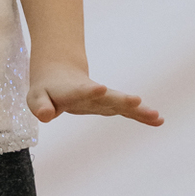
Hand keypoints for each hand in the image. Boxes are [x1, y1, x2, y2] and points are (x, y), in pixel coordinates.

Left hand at [27, 62, 162, 126]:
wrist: (60, 74)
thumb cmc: (47, 90)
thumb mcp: (36, 98)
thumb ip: (40, 107)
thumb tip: (46, 117)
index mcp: (73, 91)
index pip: (81, 92)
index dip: (90, 91)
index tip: (102, 88)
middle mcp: (93, 93)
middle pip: (108, 97)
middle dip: (122, 99)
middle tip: (137, 101)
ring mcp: (103, 99)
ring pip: (122, 104)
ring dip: (138, 110)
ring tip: (156, 116)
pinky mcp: (111, 105)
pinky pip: (127, 111)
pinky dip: (141, 116)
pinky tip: (158, 121)